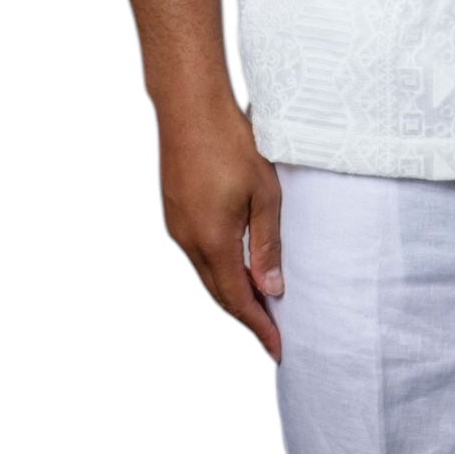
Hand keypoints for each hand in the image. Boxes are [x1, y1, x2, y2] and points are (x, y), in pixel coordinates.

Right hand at [156, 98, 284, 361]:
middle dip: (246, 315)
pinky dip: (218, 268)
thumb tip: (271, 290)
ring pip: (206, 272)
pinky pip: (198, 251)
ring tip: (261, 302)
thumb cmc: (232, 142)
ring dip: (231, 291)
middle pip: (219, 291)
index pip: (237, 299)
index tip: (278, 348)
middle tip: (273, 332)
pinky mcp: (175, 209)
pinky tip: (235, 263)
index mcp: (212, 241)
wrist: (190, 105)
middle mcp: (188, 240)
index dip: (259, 326)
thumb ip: (267, 245)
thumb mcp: (264, 194)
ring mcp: (177, 224)